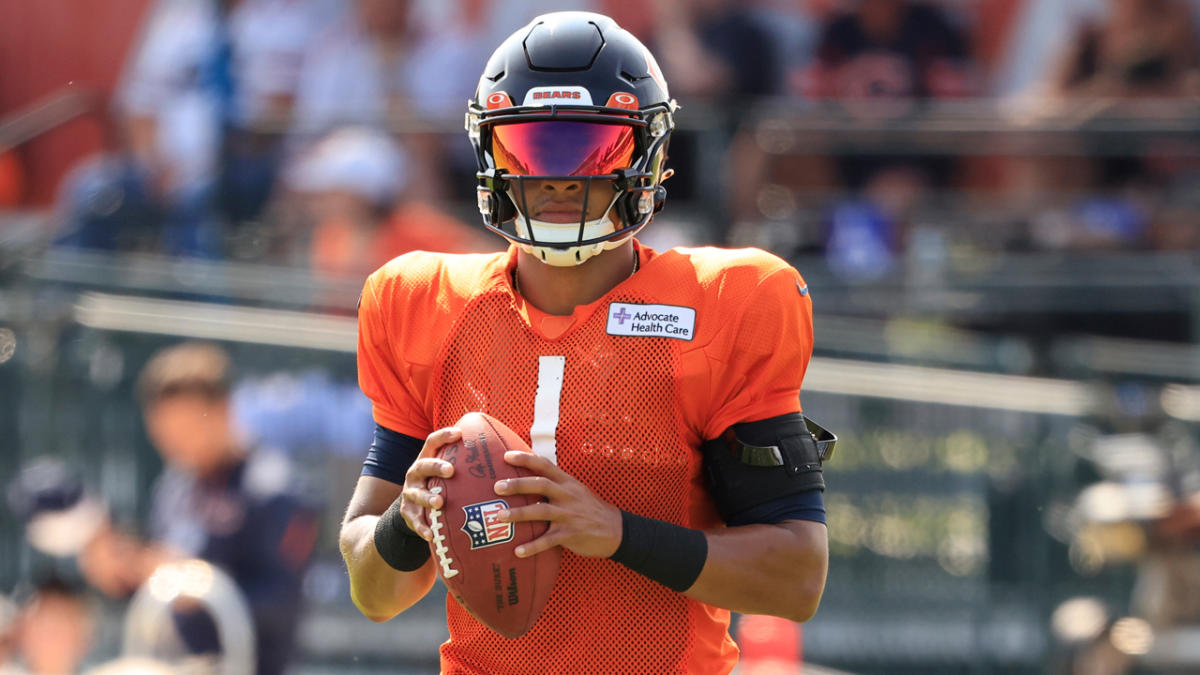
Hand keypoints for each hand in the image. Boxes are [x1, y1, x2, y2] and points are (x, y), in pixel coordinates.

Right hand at [399, 427, 459, 540]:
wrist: (414, 507)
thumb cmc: (440, 484)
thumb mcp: (446, 472)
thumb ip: (465, 464)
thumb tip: (502, 453)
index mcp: (426, 459)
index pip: (432, 442)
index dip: (444, 436)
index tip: (459, 433)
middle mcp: (416, 473)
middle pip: (423, 465)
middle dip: (436, 466)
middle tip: (451, 470)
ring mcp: (410, 493)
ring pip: (417, 493)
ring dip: (428, 498)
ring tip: (439, 502)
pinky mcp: (408, 513)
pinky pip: (415, 521)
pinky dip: (422, 527)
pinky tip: (431, 534)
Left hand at [495, 451, 622, 558]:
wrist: (616, 529)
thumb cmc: (590, 509)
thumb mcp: (576, 490)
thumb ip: (556, 484)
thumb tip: (528, 479)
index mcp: (567, 482)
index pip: (544, 465)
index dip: (525, 459)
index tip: (506, 456)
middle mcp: (567, 495)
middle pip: (540, 485)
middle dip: (517, 485)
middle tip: (497, 487)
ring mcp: (569, 515)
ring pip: (540, 512)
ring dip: (518, 514)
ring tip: (499, 517)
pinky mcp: (571, 534)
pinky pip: (548, 540)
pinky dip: (532, 546)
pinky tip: (518, 551)